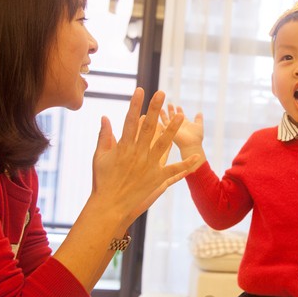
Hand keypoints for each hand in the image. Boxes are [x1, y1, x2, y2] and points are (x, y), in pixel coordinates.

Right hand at [91, 89, 199, 225]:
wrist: (109, 206)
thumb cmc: (102, 181)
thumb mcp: (100, 157)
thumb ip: (104, 136)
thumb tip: (105, 117)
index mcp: (123, 147)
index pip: (130, 121)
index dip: (136, 105)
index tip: (141, 90)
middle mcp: (137, 154)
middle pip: (149, 128)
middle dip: (156, 110)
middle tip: (162, 93)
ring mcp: (148, 166)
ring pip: (163, 144)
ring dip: (173, 129)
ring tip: (181, 116)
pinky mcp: (157, 179)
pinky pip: (174, 170)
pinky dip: (186, 164)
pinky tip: (197, 156)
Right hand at [160, 103, 204, 158]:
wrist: (191, 144)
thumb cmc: (196, 137)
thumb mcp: (198, 125)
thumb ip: (198, 119)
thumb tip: (200, 112)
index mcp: (184, 123)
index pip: (180, 116)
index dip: (179, 111)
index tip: (178, 106)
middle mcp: (177, 125)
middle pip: (173, 117)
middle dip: (171, 110)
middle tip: (169, 104)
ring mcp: (172, 128)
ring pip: (166, 120)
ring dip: (163, 114)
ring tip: (161, 108)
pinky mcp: (167, 130)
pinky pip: (161, 124)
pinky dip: (157, 120)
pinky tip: (154, 116)